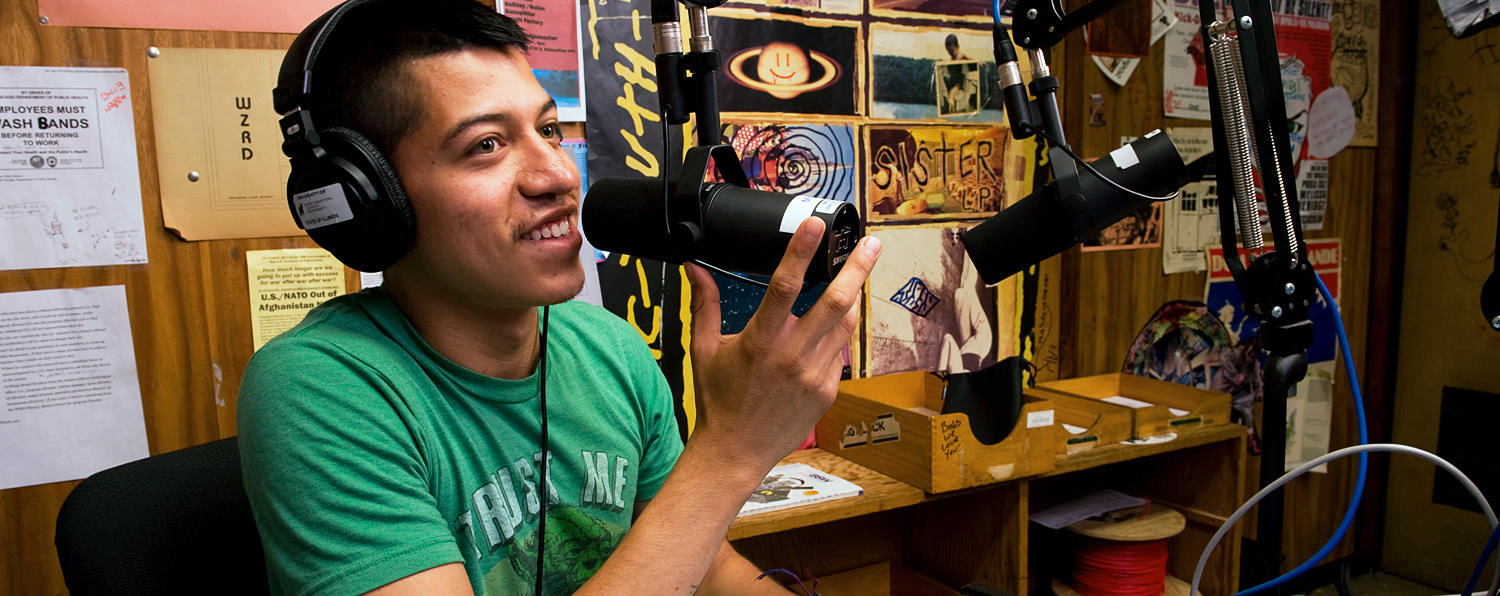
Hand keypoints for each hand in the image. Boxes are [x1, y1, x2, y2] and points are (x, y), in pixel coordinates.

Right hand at [684, 217, 880, 471]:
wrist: (736, 452)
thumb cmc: (718, 400)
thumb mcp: (704, 350)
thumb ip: (705, 305)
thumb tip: (695, 269)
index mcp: (760, 342)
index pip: (784, 287)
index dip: (801, 252)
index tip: (816, 225)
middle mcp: (792, 357)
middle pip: (835, 303)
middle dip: (857, 268)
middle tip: (872, 243)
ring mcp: (814, 376)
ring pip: (844, 325)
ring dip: (854, 297)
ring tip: (859, 273)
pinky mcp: (827, 391)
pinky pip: (838, 353)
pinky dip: (836, 336)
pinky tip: (829, 328)